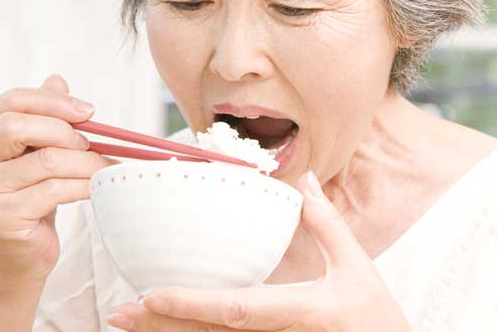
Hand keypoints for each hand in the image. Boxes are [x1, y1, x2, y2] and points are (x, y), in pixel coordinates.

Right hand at [0, 73, 118, 284]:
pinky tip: (94, 187)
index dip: (53, 101)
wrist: (15, 260)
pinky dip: (84, 185)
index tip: (87, 110)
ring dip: (85, 161)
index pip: (11, 101)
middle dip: (65, 131)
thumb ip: (43, 117)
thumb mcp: (34, 154)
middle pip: (18, 125)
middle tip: (89, 144)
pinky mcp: (0, 218)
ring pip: (46, 159)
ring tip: (102, 167)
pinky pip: (55, 189)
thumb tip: (58, 79)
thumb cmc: (29, 199)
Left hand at [107, 170, 411, 331]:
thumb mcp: (357, 267)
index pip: (238, 309)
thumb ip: (327, 223)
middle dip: (162, 328)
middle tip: (119, 313)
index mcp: (302, 312)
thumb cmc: (378, 320)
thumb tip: (303, 179)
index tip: (151, 295)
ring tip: (129, 324)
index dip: (193, 304)